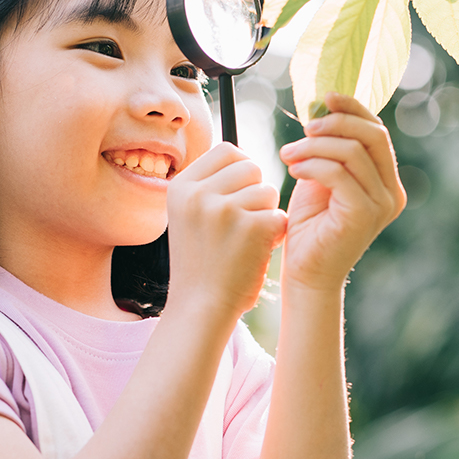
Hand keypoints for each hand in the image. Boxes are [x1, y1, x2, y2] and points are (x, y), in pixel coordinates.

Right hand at [166, 143, 287, 317]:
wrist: (200, 307)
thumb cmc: (200, 263)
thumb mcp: (188, 216)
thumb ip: (208, 186)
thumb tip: (241, 156)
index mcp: (180, 186)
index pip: (226, 150)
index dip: (241, 169)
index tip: (238, 193)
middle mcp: (198, 194)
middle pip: (250, 166)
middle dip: (256, 190)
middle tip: (246, 220)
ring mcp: (224, 209)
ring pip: (268, 190)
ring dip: (266, 213)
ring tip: (248, 239)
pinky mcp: (251, 227)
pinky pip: (278, 214)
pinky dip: (275, 233)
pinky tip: (259, 251)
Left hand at [278, 93, 406, 292]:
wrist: (305, 272)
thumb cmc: (310, 227)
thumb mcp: (322, 178)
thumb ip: (330, 150)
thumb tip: (323, 108)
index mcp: (386, 181)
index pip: (377, 132)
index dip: (353, 109)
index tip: (325, 98)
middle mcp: (391, 192)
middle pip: (373, 135)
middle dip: (336, 123)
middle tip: (304, 128)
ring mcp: (382, 204)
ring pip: (352, 152)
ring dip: (315, 145)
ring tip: (289, 154)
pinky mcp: (363, 214)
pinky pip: (339, 173)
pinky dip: (313, 164)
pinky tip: (294, 169)